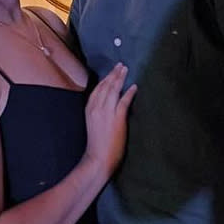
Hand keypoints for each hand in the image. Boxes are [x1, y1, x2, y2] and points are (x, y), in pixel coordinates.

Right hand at [84, 63, 136, 178]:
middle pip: (105, 86)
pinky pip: (124, 101)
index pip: (97, 90)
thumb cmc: (96, 146)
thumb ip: (98, 114)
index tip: (111, 72)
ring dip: (120, 78)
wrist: (98, 158)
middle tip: (120, 65)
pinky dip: (129, 93)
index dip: (105, 79)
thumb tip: (106, 107)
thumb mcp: (93, 125)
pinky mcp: (117, 118)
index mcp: (89, 109)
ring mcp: (107, 112)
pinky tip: (134, 86)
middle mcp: (97, 108)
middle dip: (113, 74)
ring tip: (125, 70)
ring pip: (113, 90)